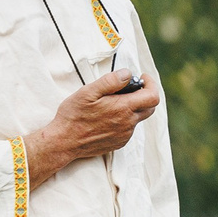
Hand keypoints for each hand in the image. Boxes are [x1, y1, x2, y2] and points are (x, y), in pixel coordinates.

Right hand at [25, 72, 159, 184]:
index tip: (142, 78)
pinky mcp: (120, 143)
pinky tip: (107, 116)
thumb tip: (127, 74)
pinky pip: (129, 129)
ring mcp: (125, 135)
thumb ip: (110, 81)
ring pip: (138, 118)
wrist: (64, 142)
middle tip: (129, 88)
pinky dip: (124, 119)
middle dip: (144, 95)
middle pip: (150, 107)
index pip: (153, 96)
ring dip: (132, 108)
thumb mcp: (88, 92)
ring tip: (112, 102)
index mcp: (124, 109)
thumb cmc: (74, 116)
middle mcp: (128, 123)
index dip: (151, 84)